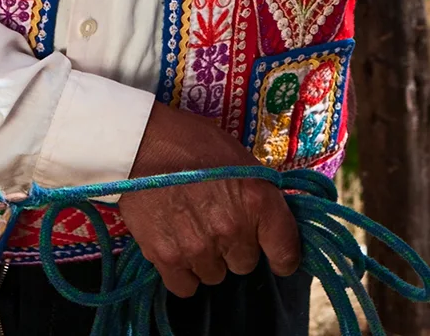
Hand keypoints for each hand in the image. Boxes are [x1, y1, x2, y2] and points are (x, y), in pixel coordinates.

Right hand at [118, 103, 300, 297]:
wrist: (144, 143)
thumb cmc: (195, 142)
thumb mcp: (240, 158)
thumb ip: (257, 195)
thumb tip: (267, 221)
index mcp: (257, 200)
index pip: (286, 252)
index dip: (282, 255)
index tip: (275, 253)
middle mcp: (233, 229)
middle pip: (246, 263)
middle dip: (236, 246)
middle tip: (217, 220)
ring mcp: (200, 247)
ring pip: (216, 275)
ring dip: (208, 257)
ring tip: (192, 227)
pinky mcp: (167, 258)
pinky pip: (186, 286)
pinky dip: (184, 271)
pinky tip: (178, 245)